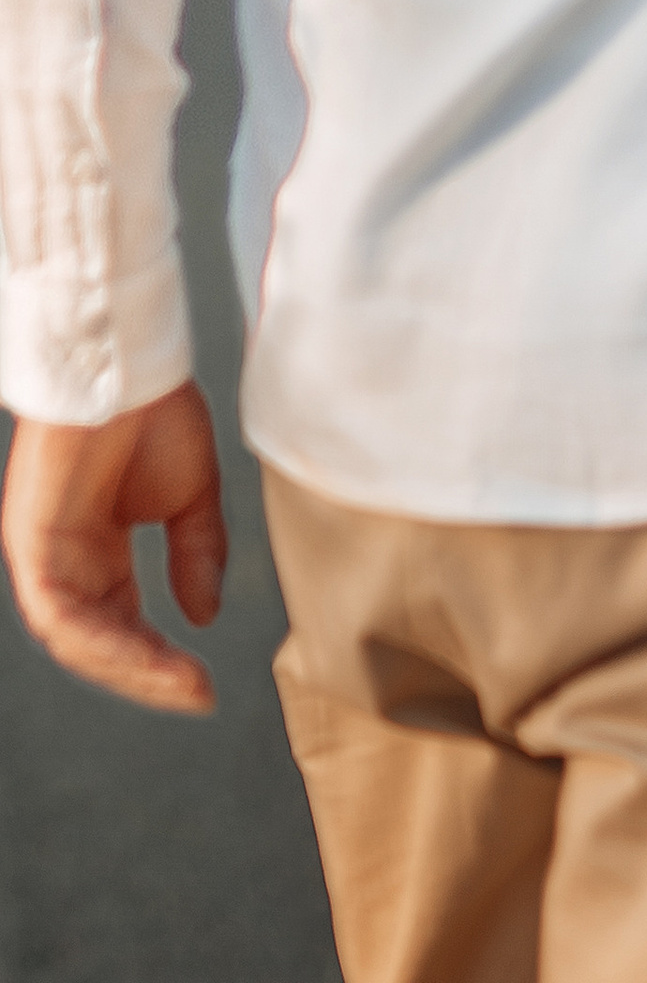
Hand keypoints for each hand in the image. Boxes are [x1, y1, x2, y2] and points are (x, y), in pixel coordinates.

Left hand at [1, 384, 227, 713]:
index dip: (159, 660)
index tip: (203, 684)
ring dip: (127, 668)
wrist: (129, 363)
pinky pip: (59, 615)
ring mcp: (43, 555)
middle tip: (194, 693)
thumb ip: (197, 554)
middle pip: (98, 643)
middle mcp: (65, 561)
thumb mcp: (191, 495)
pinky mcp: (31, 545)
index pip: (122, 624)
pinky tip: (143, 654)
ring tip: (178, 683)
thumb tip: (204, 615)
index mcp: (96, 550)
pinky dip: (101, 641)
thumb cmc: (154, 412)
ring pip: (76, 640)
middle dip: (147, 674)